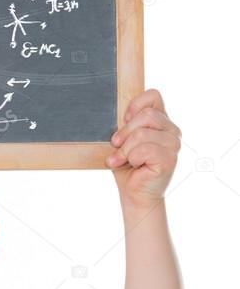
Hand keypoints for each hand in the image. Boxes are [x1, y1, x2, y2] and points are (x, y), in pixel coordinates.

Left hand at [105, 88, 181, 207]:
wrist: (133, 193)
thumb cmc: (127, 165)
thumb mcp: (123, 139)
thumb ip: (126, 124)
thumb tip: (121, 115)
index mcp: (161, 120)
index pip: (153, 95)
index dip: (135, 105)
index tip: (124, 120)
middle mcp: (172, 130)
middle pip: (146, 115)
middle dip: (125, 132)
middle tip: (116, 146)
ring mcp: (173, 145)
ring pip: (142, 134)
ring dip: (125, 149)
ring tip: (122, 159)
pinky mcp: (170, 159)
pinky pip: (145, 150)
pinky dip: (131, 158)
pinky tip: (132, 166)